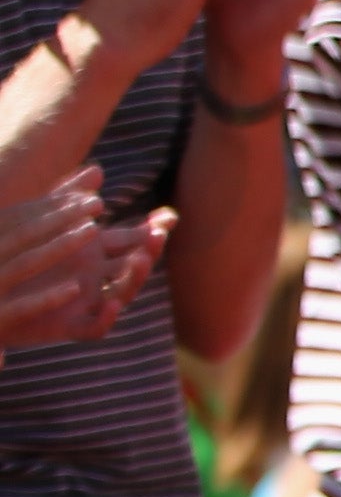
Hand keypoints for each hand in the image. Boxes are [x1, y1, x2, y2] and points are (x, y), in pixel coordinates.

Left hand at [0, 177, 164, 352]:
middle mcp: (97, 277)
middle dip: (150, 250)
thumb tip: (97, 169)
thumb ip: (67, 197)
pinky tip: (112, 302)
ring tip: (140, 260)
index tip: (168, 216)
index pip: (132, 239)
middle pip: (134, 264)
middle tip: (157, 234)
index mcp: (94, 252)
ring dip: (134, 278)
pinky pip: (95, 327)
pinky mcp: (69, 325)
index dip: (152, 228)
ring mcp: (86, 302)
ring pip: (122, 293)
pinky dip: (107, 317)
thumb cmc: (15, 256)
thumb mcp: (40, 221)